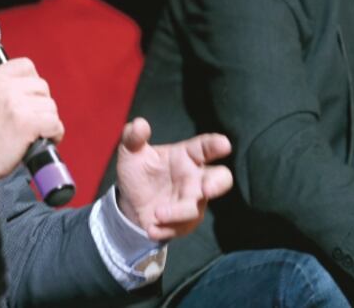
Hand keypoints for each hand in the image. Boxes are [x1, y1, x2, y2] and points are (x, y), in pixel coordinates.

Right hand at [0, 58, 63, 183]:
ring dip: (48, 120)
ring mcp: (15, 104)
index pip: (26, 66)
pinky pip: (54, 123)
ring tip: (37, 132)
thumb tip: (30, 90)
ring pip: (50, 106)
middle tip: (33, 119)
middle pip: (42, 86)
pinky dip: (54, 134)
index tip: (30, 97)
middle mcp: (3, 87)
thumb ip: (2, 89)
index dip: (33, 82)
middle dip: (41, 104)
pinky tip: (44, 139)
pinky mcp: (27, 122)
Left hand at [114, 117, 232, 239]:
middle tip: (208, 189)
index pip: (205, 147)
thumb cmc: (139, 172)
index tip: (224, 144)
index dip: (216, 145)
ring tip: (157, 213)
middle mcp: (195, 178)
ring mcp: (192, 202)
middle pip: (220, 179)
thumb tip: (138, 124)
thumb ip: (133, 137)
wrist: (129, 203)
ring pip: (195, 208)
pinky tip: (151, 228)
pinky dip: (166, 229)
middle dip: (217, 184)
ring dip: (178, 212)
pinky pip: (180, 228)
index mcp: (187, 156)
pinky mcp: (184, 223)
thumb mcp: (131, 152)